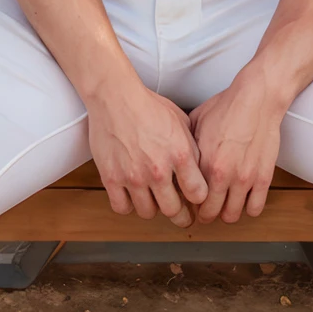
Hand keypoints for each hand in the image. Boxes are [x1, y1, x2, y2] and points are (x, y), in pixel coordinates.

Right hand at [87, 81, 207, 228]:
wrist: (116, 97)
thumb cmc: (149, 106)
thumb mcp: (182, 123)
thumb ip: (192, 149)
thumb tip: (201, 168)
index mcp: (180, 155)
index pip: (199, 195)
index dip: (199, 199)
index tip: (196, 199)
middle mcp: (158, 170)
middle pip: (174, 211)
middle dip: (180, 215)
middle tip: (180, 215)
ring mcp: (133, 176)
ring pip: (148, 213)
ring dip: (153, 209)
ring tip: (154, 201)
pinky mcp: (111, 178)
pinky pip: (121, 207)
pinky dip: (128, 206)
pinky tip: (132, 197)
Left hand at [189, 73, 284, 223]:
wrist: (258, 98)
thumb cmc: (228, 107)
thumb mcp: (196, 124)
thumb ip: (188, 147)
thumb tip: (179, 158)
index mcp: (203, 162)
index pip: (190, 197)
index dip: (189, 201)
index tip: (190, 200)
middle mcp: (223, 175)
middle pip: (210, 214)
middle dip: (205, 214)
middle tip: (206, 210)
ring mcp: (245, 178)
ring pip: (232, 216)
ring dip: (227, 213)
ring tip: (225, 205)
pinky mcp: (263, 178)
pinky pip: (255, 208)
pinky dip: (249, 209)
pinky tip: (245, 200)